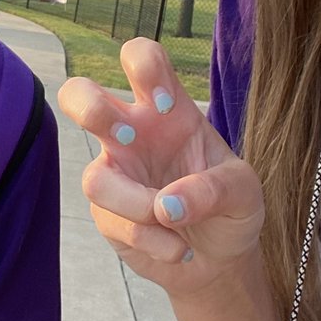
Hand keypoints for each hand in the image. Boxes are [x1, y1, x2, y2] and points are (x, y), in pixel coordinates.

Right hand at [58, 37, 264, 295]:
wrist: (222, 260)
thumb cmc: (231, 209)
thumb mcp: (243, 191)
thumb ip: (213, 189)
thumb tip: (166, 205)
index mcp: (167, 109)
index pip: (141, 59)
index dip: (143, 67)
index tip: (167, 104)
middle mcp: (132, 134)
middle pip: (78, 94)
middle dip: (87, 106)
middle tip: (124, 136)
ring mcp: (116, 174)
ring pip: (93, 178)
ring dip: (137, 205)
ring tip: (172, 221)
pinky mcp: (107, 215)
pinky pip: (114, 223)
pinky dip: (151, 240)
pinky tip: (177, 250)